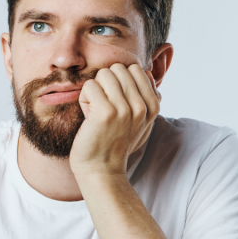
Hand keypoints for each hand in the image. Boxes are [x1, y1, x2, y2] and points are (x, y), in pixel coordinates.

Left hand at [69, 63, 160, 177]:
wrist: (101, 170)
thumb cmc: (115, 143)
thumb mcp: (140, 122)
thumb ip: (147, 97)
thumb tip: (147, 71)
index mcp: (153, 106)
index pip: (135, 69)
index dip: (119, 81)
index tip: (116, 103)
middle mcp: (142, 106)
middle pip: (118, 68)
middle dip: (106, 84)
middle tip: (104, 107)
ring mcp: (125, 109)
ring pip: (104, 74)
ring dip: (95, 91)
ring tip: (96, 112)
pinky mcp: (106, 112)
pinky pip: (90, 85)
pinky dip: (84, 99)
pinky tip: (88, 117)